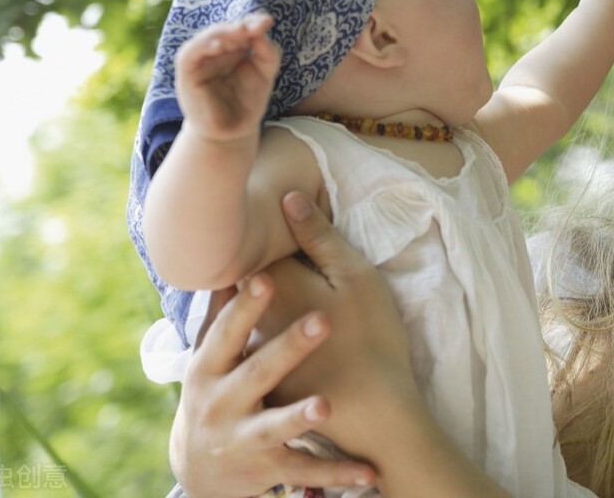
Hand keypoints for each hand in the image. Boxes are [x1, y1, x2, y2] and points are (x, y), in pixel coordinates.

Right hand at [170, 275, 374, 496]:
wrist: (202, 471)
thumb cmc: (215, 393)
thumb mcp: (209, 358)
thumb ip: (221, 315)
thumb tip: (227, 262)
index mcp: (209, 368)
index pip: (228, 332)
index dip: (245, 307)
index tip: (266, 278)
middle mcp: (221, 403)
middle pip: (258, 372)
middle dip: (288, 348)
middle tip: (323, 321)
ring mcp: (243, 438)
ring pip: (275, 426)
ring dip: (300, 416)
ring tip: (326, 406)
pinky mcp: (268, 468)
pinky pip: (306, 470)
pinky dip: (337, 472)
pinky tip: (369, 470)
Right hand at [174, 12, 279, 142]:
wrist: (233, 132)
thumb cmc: (248, 102)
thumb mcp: (265, 74)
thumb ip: (267, 53)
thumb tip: (261, 31)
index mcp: (232, 48)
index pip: (240, 28)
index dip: (252, 22)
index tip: (267, 22)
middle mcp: (214, 51)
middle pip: (224, 30)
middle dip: (239, 27)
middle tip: (254, 28)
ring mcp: (199, 61)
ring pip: (206, 38)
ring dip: (223, 33)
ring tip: (240, 32)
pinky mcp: (187, 73)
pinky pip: (189, 54)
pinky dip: (201, 46)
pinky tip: (217, 45)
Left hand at [263, 192, 510, 496]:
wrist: (373, 417)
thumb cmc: (371, 338)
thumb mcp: (355, 277)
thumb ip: (319, 236)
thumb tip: (286, 196)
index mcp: (274, 285)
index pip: (250, 246)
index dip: (256, 230)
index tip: (261, 215)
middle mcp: (251, 319)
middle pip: (240, 283)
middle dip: (246, 266)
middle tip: (257, 247)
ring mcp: (252, 354)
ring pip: (241, 319)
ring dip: (246, 303)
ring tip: (265, 291)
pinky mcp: (263, 383)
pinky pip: (249, 351)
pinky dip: (255, 337)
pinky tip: (273, 335)